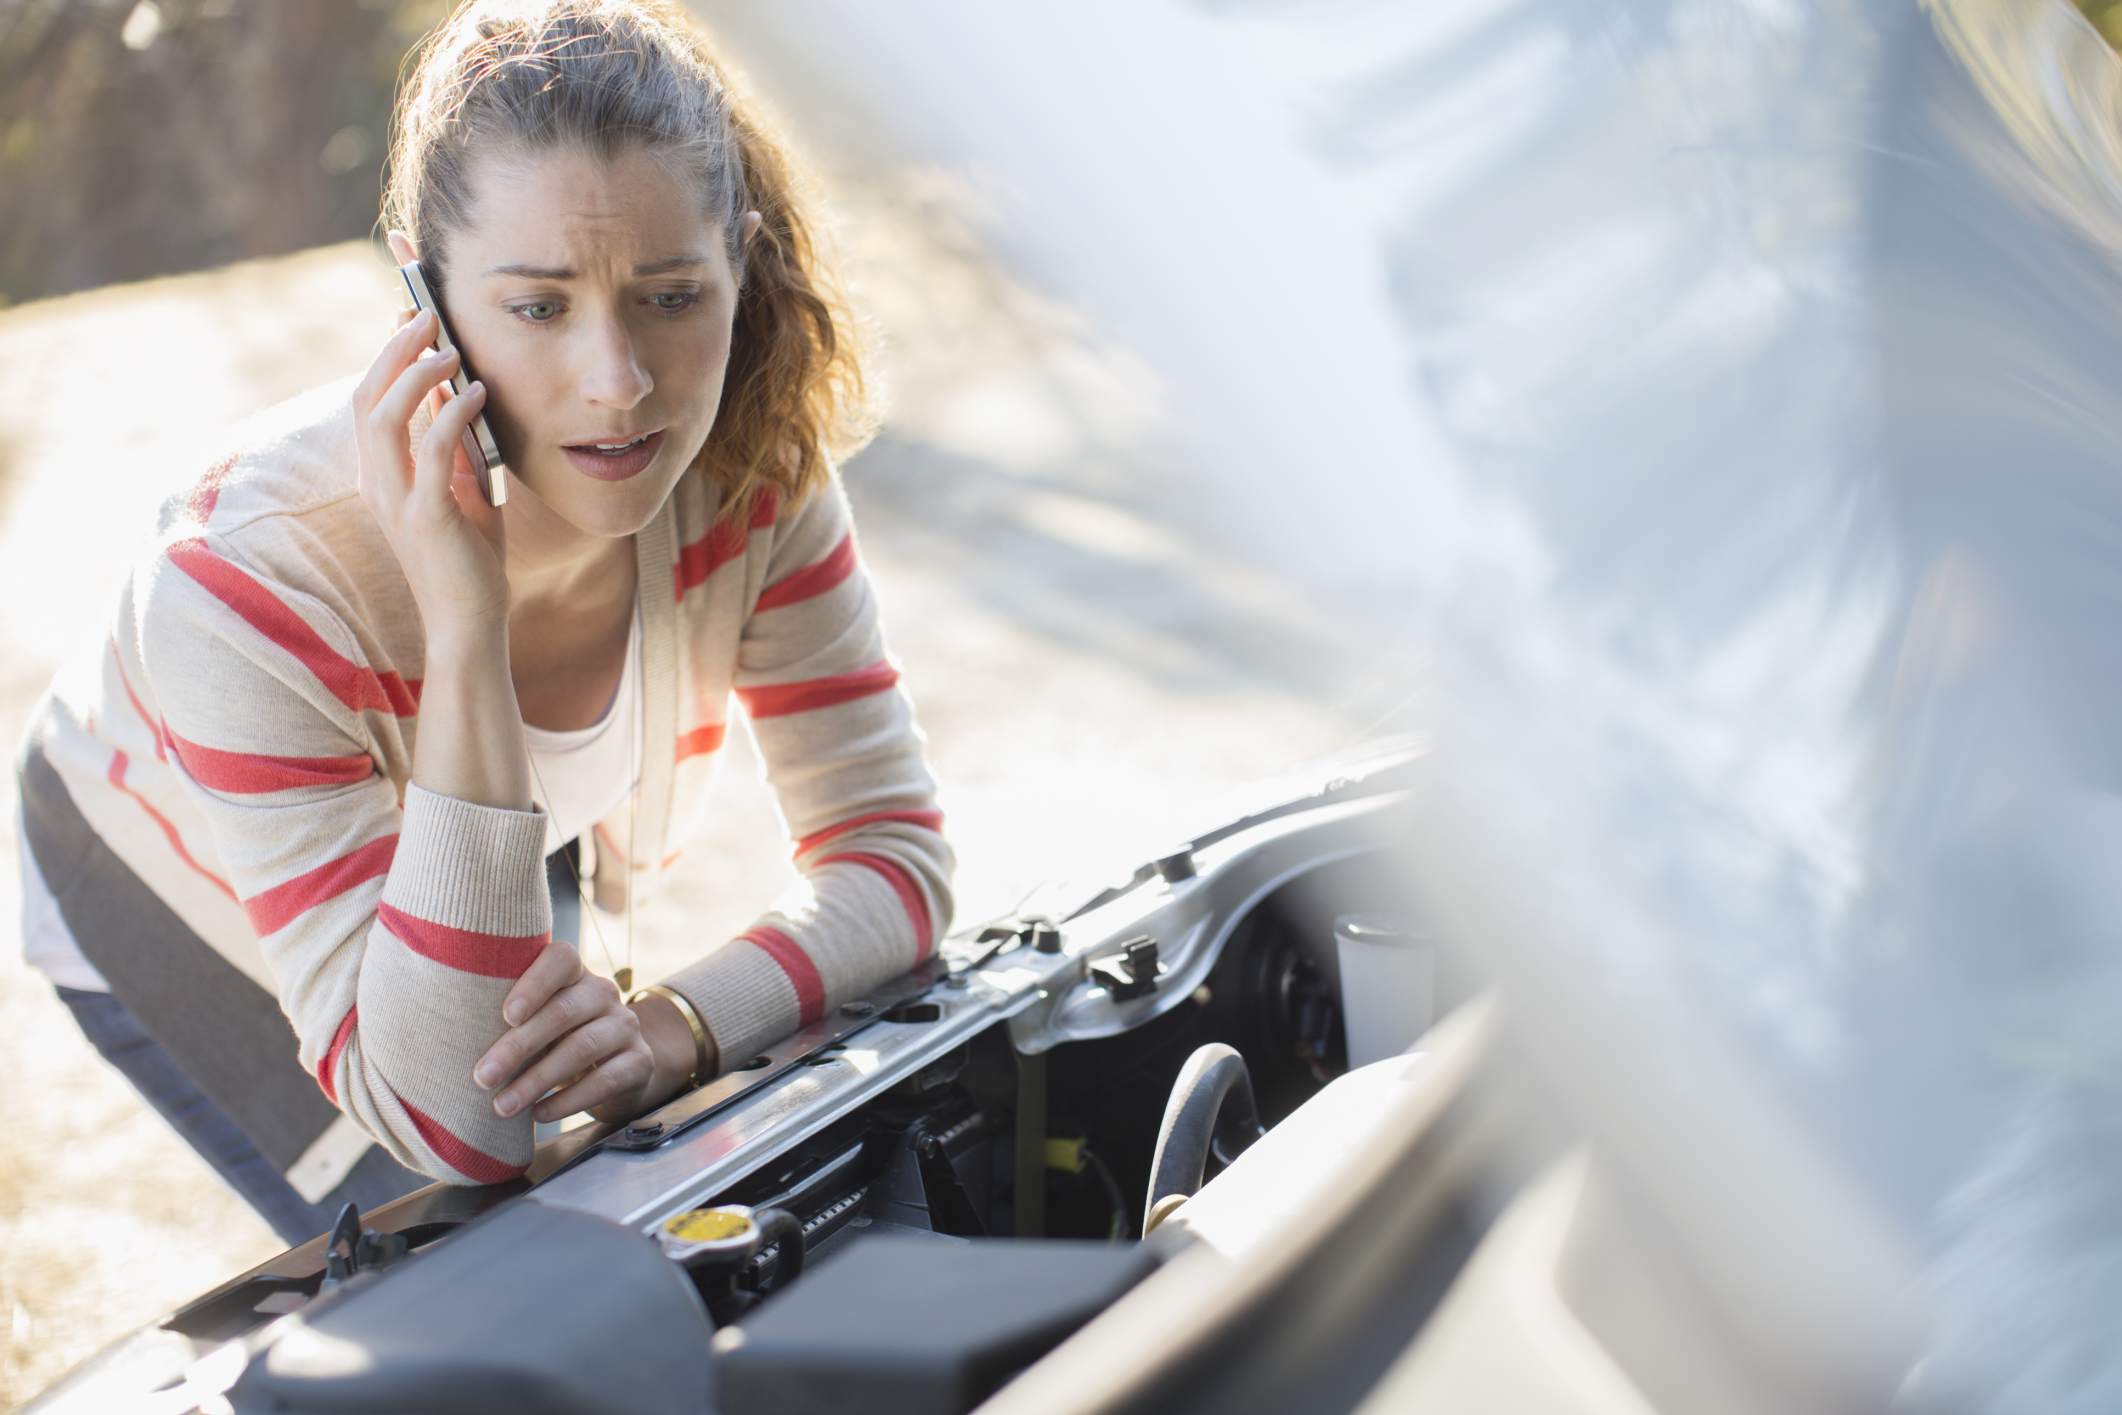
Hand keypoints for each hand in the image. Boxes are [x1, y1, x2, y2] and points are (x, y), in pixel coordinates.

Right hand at [352, 287, 508, 639]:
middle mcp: (375, 482)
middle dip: (393, 350)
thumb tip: (458, 391)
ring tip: (450, 348)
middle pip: (365, 397)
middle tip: (426, 314)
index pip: (368, 399)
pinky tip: (477, 394)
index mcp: (379, 474)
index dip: (384, 352)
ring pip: (382, 417)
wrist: (470, 622)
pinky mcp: (425, 518)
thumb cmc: (467, 558)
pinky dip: (450, 415)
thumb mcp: (458, 488)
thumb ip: (452, 445)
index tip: (409, 312)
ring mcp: (395, 501)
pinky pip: (431, 452)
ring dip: (414, 374)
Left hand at [473, 939, 652, 1124]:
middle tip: (482, 1077)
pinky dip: (567, 1101)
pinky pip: (605, 1080)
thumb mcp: (535, 1022)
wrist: (616, 1070)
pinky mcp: (640, 1062)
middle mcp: (604, 993)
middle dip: (518, 1046)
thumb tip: (440, 1028)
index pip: (562, 958)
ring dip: (536, 1080)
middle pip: (564, 1011)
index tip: (505, 1016)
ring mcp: (626, 1026)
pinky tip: (539, 1115)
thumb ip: (506, 1018)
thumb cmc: (555, 1042)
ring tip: (502, 1106)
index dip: (534, 983)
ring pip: (582, 1047)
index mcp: (575, 974)